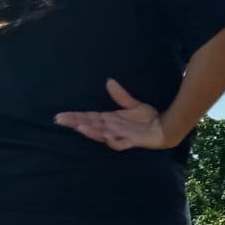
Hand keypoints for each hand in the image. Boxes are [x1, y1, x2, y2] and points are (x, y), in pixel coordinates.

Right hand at [55, 79, 170, 150]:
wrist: (165, 127)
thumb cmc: (148, 118)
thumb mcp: (133, 104)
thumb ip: (121, 95)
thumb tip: (109, 81)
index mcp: (110, 120)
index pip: (88, 118)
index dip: (74, 117)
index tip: (59, 116)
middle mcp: (111, 128)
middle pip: (90, 126)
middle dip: (75, 123)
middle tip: (59, 120)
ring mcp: (120, 135)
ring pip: (101, 135)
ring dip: (90, 132)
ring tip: (78, 127)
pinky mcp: (131, 141)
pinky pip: (120, 143)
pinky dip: (113, 141)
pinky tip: (106, 136)